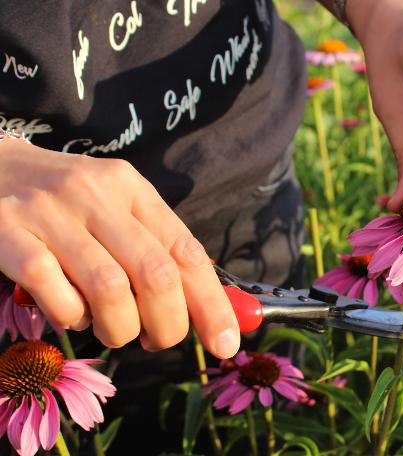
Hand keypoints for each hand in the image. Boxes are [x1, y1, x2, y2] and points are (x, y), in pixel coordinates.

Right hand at [0, 139, 239, 357]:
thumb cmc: (66, 202)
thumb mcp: (117, 208)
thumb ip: (156, 250)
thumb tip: (205, 308)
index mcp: (132, 189)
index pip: (186, 251)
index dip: (212, 303)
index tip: (225, 342)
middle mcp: (96, 194)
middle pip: (155, 273)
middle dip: (169, 324)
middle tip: (159, 340)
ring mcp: (50, 213)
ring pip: (109, 288)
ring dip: (120, 327)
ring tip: (114, 329)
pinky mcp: (8, 233)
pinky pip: (54, 292)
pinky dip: (71, 317)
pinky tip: (71, 314)